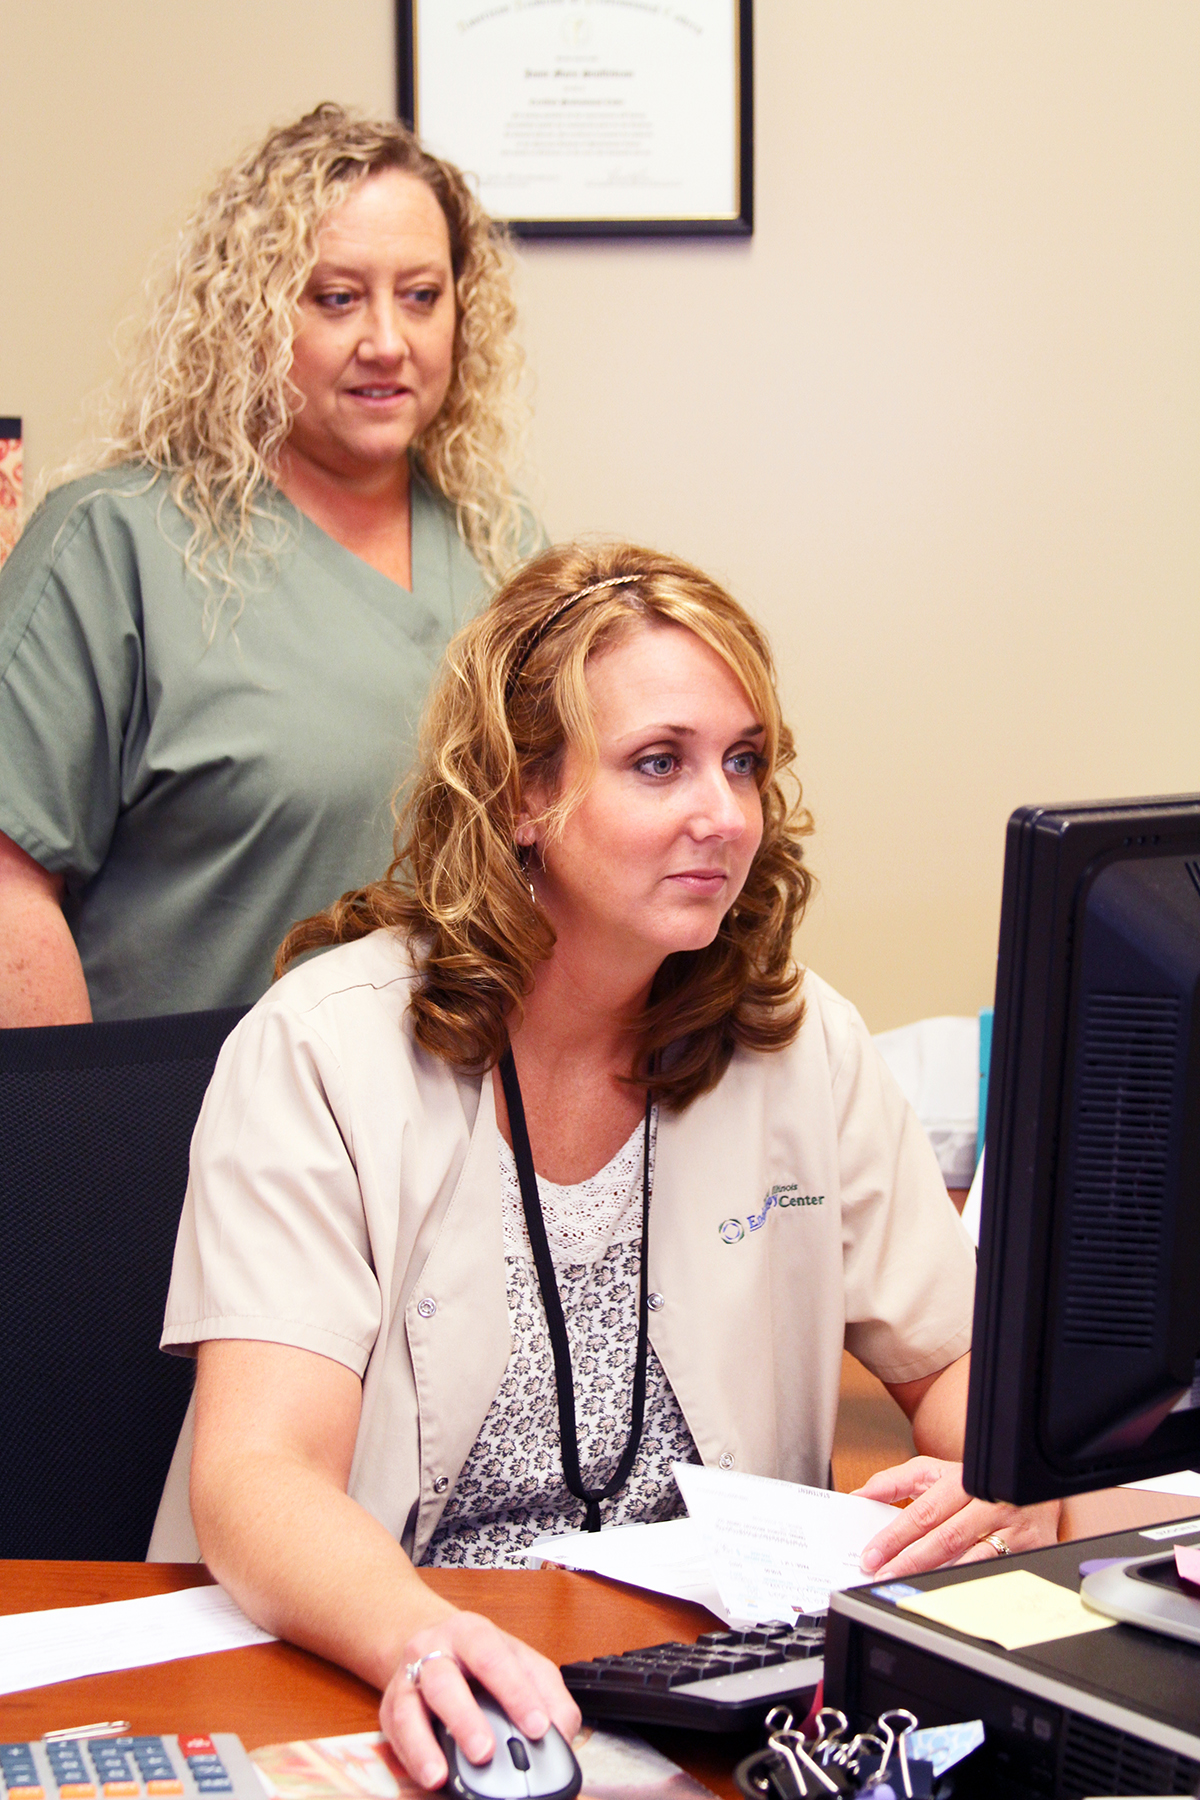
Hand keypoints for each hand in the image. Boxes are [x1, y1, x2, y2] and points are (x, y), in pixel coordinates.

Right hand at [380, 1610, 581, 1789]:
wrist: (433, 1640)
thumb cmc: (482, 1656)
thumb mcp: (520, 1661)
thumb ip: (547, 1693)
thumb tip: (562, 1733)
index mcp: (472, 1633)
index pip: (494, 1658)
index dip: (516, 1693)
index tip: (537, 1727)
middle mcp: (434, 1650)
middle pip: (444, 1681)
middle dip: (464, 1719)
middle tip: (486, 1753)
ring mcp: (407, 1678)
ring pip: (409, 1709)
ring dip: (425, 1745)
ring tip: (442, 1775)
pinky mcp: (390, 1707)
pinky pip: (394, 1734)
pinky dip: (410, 1758)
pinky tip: (429, 1776)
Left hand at [854, 1457, 1060, 1578]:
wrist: (1030, 1482)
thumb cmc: (974, 1483)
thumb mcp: (936, 1472)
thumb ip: (896, 1481)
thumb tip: (861, 1494)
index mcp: (963, 1481)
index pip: (923, 1513)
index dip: (895, 1536)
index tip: (872, 1555)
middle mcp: (990, 1502)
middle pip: (945, 1539)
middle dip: (910, 1561)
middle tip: (882, 1576)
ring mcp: (1013, 1527)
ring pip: (972, 1559)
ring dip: (938, 1577)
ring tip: (909, 1588)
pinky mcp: (1032, 1547)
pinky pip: (996, 1572)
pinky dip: (971, 1583)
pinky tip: (950, 1593)